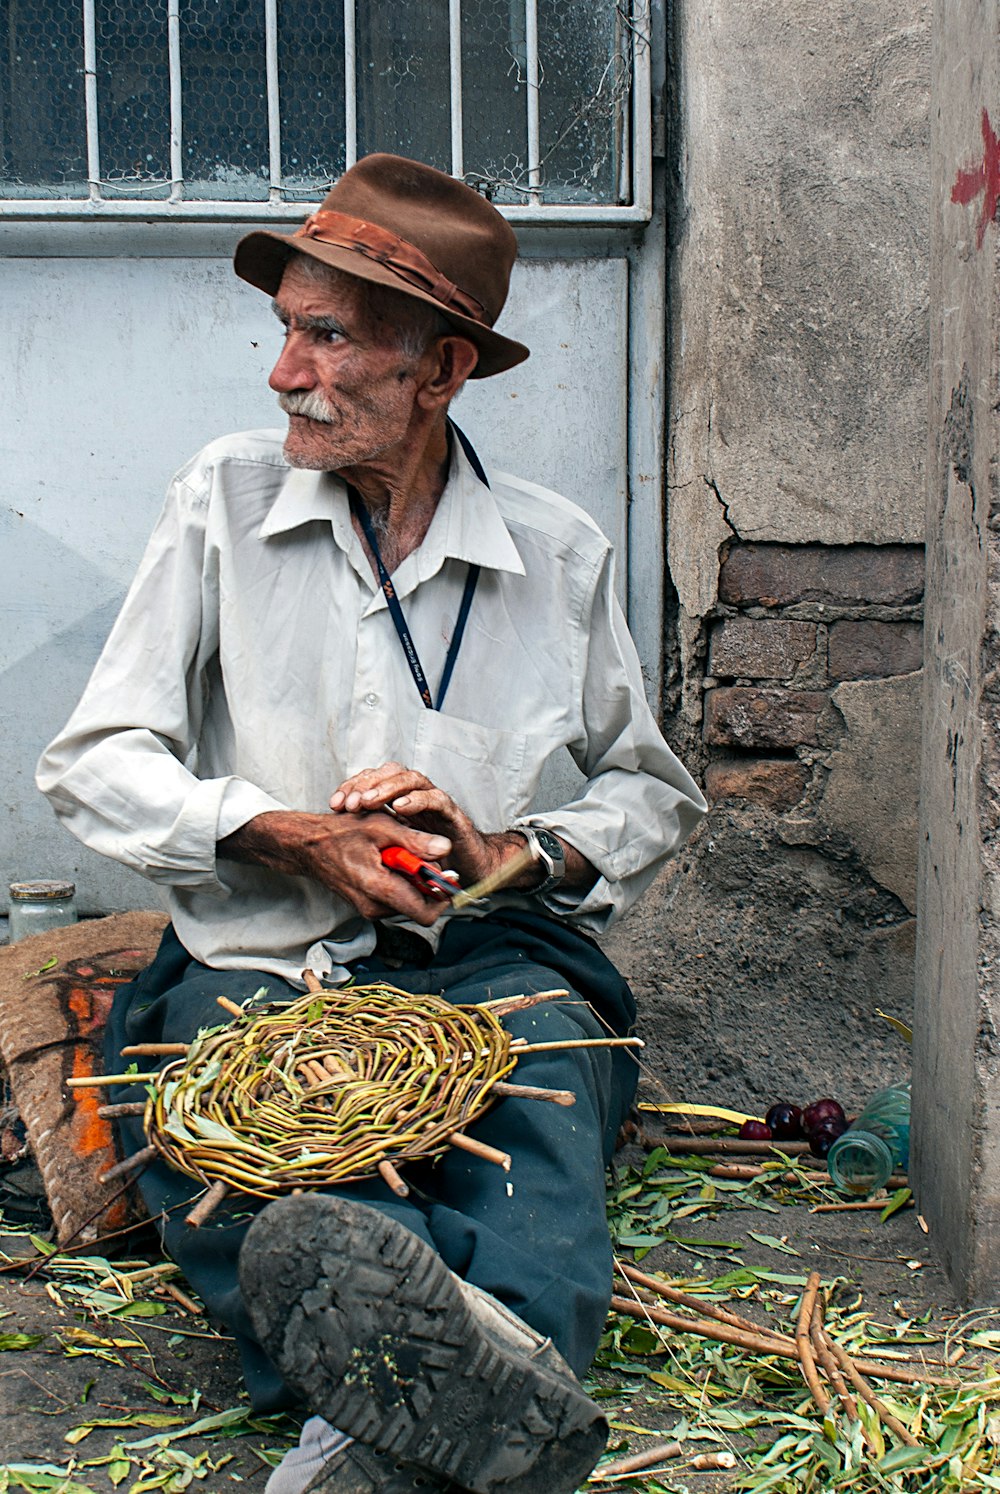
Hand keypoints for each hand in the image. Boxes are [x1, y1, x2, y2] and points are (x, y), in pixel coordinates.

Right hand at [218, 809, 454, 926]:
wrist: (307, 846)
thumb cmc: (339, 834)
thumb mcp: (380, 827)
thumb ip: (414, 840)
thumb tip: (445, 848)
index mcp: (380, 890)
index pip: (426, 912)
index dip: (443, 895)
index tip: (446, 874)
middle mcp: (375, 907)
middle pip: (420, 906)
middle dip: (427, 882)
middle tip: (420, 854)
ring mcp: (370, 909)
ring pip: (409, 901)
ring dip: (413, 880)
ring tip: (399, 853)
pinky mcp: (368, 905)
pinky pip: (396, 898)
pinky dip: (400, 881)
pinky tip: (389, 860)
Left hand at [330, 762, 514, 884]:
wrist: (468, 868)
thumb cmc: (430, 856)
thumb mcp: (394, 845)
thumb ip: (375, 834)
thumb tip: (340, 832)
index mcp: (401, 799)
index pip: (374, 780)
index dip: (353, 787)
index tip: (335, 804)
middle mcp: (417, 795)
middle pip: (391, 772)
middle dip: (367, 784)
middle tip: (350, 803)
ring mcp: (436, 802)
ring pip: (412, 779)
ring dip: (388, 788)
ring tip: (369, 801)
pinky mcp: (453, 814)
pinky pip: (436, 799)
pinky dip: (418, 799)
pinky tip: (401, 806)